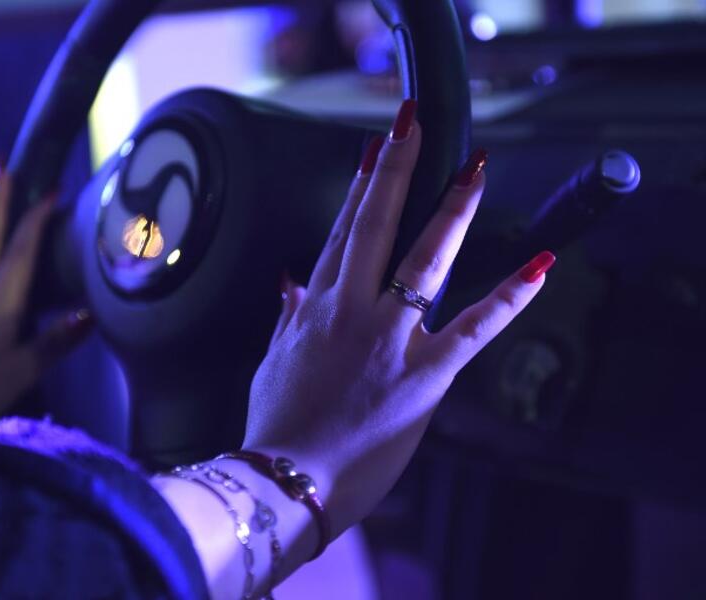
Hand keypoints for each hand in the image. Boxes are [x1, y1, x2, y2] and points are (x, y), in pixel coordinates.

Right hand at [244, 101, 555, 539]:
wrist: (285, 479)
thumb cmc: (276, 424)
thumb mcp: (273, 362)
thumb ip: (287, 317)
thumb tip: (290, 280)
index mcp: (317, 306)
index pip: (342, 231)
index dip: (360, 186)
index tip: (375, 148)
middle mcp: (352, 310)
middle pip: (376, 225)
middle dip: (396, 169)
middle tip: (413, 124)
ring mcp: (389, 339)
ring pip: (424, 261)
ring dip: (451, 211)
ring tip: (473, 169)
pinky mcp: (424, 375)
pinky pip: (473, 328)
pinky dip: (509, 297)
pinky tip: (539, 265)